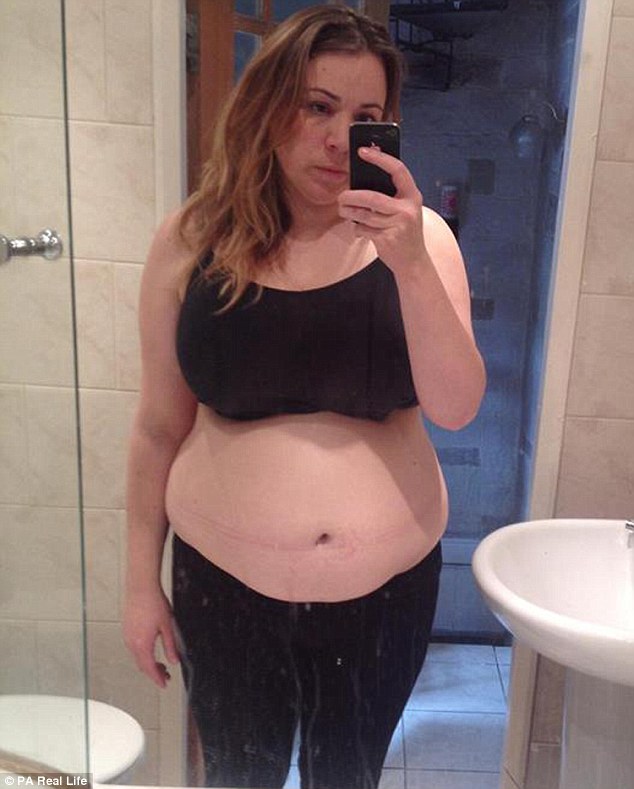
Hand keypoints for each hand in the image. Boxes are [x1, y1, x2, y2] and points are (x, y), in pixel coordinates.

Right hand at [123, 587, 179, 688]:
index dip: (157, 678)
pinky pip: (133, 647)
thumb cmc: (154, 603)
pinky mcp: (126, 629)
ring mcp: (127, 636)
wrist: (141, 587)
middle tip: (165, 675)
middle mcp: (131, 643)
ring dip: (148, 662)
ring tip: (160, 663)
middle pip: (142, 665)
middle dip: (153, 672)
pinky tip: (150, 649)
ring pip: (137, 656)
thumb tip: (174, 661)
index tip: (164, 684)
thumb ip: (170, 646)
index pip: (149, 668)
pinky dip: (142, 653)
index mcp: (142, 644)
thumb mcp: (167, 626)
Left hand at [338, 147, 427, 275]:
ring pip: (364, 215)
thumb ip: (391, 195)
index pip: (397, 170)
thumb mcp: (405, 210)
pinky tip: (359, 229)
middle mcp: (407, 209)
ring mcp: (398, 225)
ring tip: (343, 210)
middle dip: (351, 196)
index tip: (362, 151)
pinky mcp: (387, 240)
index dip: (380, 158)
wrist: (413, 261)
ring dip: (348, 212)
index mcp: (412, 196)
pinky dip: (357, 229)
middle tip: (341, 197)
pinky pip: (364, 229)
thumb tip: (361, 180)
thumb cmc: (405, 231)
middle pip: (372, 197)